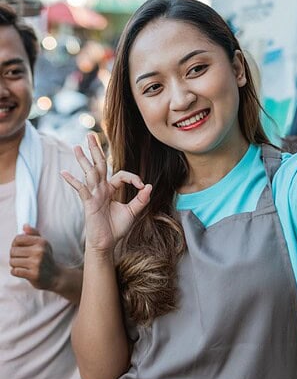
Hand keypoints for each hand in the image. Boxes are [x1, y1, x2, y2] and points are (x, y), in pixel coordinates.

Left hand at [10, 224, 60, 289]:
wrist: (56, 276)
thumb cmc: (47, 259)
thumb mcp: (44, 244)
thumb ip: (34, 234)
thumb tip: (24, 226)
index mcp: (41, 242)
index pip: (18, 238)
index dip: (15, 244)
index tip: (19, 248)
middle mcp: (39, 251)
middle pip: (13, 251)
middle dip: (14, 256)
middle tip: (21, 259)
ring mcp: (36, 263)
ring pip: (12, 262)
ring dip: (15, 265)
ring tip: (23, 265)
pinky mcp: (33, 274)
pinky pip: (15, 271)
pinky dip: (16, 272)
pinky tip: (23, 271)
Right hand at [61, 133, 151, 253]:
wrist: (107, 243)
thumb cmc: (117, 228)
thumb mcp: (133, 212)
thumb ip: (141, 199)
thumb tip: (149, 186)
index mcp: (111, 189)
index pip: (121, 174)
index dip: (133, 177)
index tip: (142, 185)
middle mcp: (101, 189)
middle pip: (99, 165)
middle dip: (95, 150)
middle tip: (90, 134)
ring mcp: (93, 195)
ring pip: (90, 173)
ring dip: (84, 160)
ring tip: (77, 146)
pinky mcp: (89, 203)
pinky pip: (81, 190)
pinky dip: (73, 181)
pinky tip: (64, 172)